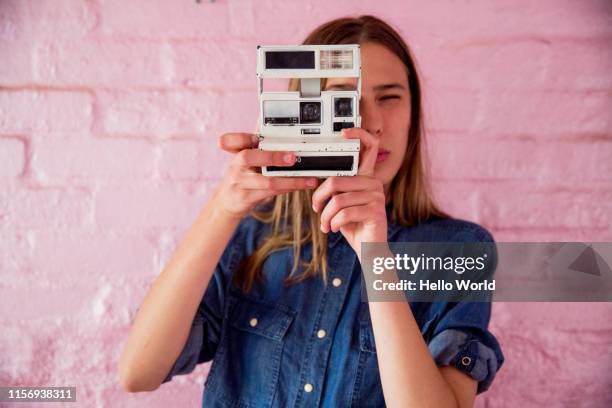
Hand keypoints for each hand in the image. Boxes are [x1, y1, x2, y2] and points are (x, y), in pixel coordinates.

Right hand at [211, 132, 318, 219]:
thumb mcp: (245, 158)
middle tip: (292, 157)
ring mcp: (240, 183)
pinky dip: (288, 188)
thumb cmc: (241, 176)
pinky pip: (271, 193)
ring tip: (309, 179)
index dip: (241, 136)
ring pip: (266, 181)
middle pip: (247, 157)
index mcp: (237, 152)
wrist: (225, 203)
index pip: (231, 140)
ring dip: (290, 180)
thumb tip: (263, 116)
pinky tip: (301, 185)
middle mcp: (236, 166)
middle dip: (271, 156)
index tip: (256, 133)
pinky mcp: (247, 198)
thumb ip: (255, 140)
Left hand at [311, 127, 387, 259]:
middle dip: (320, 198)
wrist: (369, 248)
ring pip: (338, 200)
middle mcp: (373, 183)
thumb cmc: (353, 225)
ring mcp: (376, 196)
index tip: (343, 132)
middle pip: (336, 181)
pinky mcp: (375, 211)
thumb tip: (317, 182)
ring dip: (326, 216)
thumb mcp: (341, 204)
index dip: (358, 135)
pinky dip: (333, 223)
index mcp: (365, 178)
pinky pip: (345, 213)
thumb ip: (336, 189)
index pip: (368, 148)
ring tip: (326, 225)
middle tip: (317, 209)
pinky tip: (334, 229)